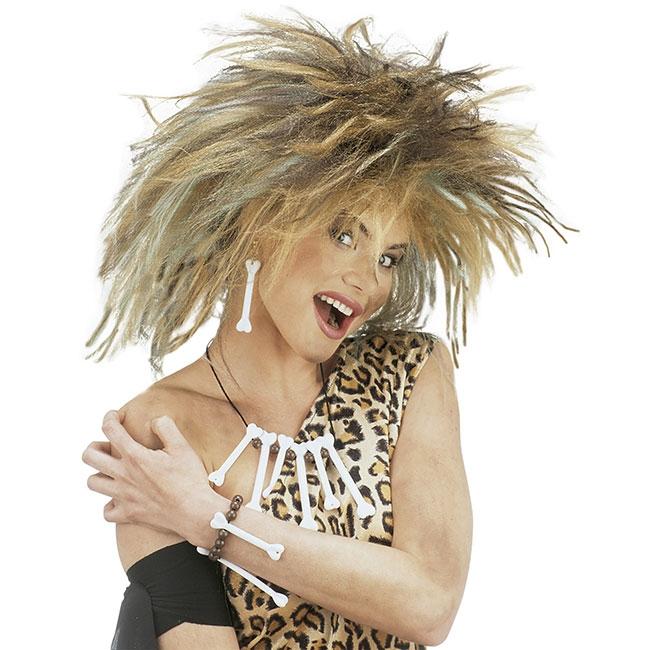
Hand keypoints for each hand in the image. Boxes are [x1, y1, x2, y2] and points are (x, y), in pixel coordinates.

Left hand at [82, 410, 215, 536]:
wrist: (195, 512)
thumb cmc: (190, 478)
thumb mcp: (182, 446)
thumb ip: (165, 427)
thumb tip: (152, 421)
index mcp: (135, 456)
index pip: (110, 429)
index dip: (109, 417)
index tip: (115, 416)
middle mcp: (123, 475)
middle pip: (89, 456)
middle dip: (95, 445)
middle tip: (108, 446)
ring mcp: (123, 496)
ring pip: (92, 482)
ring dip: (99, 472)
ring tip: (112, 469)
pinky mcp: (128, 514)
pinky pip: (106, 511)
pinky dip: (110, 503)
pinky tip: (121, 497)